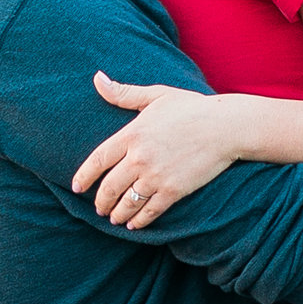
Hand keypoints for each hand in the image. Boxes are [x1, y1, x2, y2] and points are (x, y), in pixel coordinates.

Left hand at [71, 74, 242, 227]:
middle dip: (101, 201)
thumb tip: (97, 78)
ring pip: (127, 203)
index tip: (77, 187)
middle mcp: (139, 158)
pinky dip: (139, 221)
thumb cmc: (192, 108)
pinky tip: (134, 225)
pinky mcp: (174, 190)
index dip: (84, 176)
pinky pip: (149, 211)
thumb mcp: (156, 95)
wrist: (225, 126)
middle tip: (99, 208)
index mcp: (132, 134)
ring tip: (114, 218)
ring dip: (117, 214)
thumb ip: (124, 93)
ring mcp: (156, 176)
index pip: (98, 160)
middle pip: (109, 187)